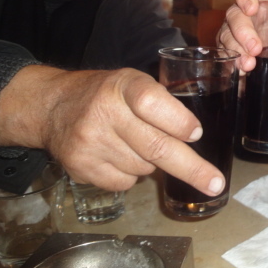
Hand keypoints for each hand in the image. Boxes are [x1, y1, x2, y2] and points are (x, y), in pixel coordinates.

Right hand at [0, 65, 224, 193]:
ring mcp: (90, 142)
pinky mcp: (80, 167)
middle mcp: (104, 112)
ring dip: (152, 164)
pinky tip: (117, 156)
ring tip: (134, 143)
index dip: (178, 121)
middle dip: (192, 169)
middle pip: (155, 147)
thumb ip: (161, 104)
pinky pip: (125, 183)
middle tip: (215, 184)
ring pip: (144, 169)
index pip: (152, 103)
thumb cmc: (105, 93)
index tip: (197, 134)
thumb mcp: (132, 82)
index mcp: (123, 85)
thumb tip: (195, 138)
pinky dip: (131, 175)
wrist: (52, 106)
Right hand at [216, 0, 267, 72]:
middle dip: (243, 33)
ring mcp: (228, 32)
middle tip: (255, 48)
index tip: (252, 8)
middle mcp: (237, 14)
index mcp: (254, 0)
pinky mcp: (224, 49)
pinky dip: (230, 64)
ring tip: (248, 65)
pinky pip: (222, 55)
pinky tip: (239, 72)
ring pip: (225, 37)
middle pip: (234, 17)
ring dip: (236, 52)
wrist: (264, 45)